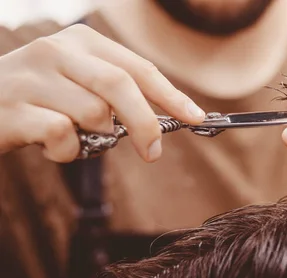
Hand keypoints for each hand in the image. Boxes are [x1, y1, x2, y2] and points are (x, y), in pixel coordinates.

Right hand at [0, 24, 204, 161]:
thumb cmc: (40, 100)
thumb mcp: (79, 85)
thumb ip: (116, 95)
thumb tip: (165, 119)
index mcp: (81, 42)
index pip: (138, 68)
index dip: (170, 95)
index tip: (195, 117)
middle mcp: (56, 51)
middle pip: (119, 86)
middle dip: (145, 123)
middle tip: (153, 152)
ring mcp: (32, 77)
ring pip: (93, 114)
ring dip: (93, 139)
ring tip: (73, 137)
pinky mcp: (12, 108)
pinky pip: (62, 135)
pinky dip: (67, 151)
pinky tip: (51, 147)